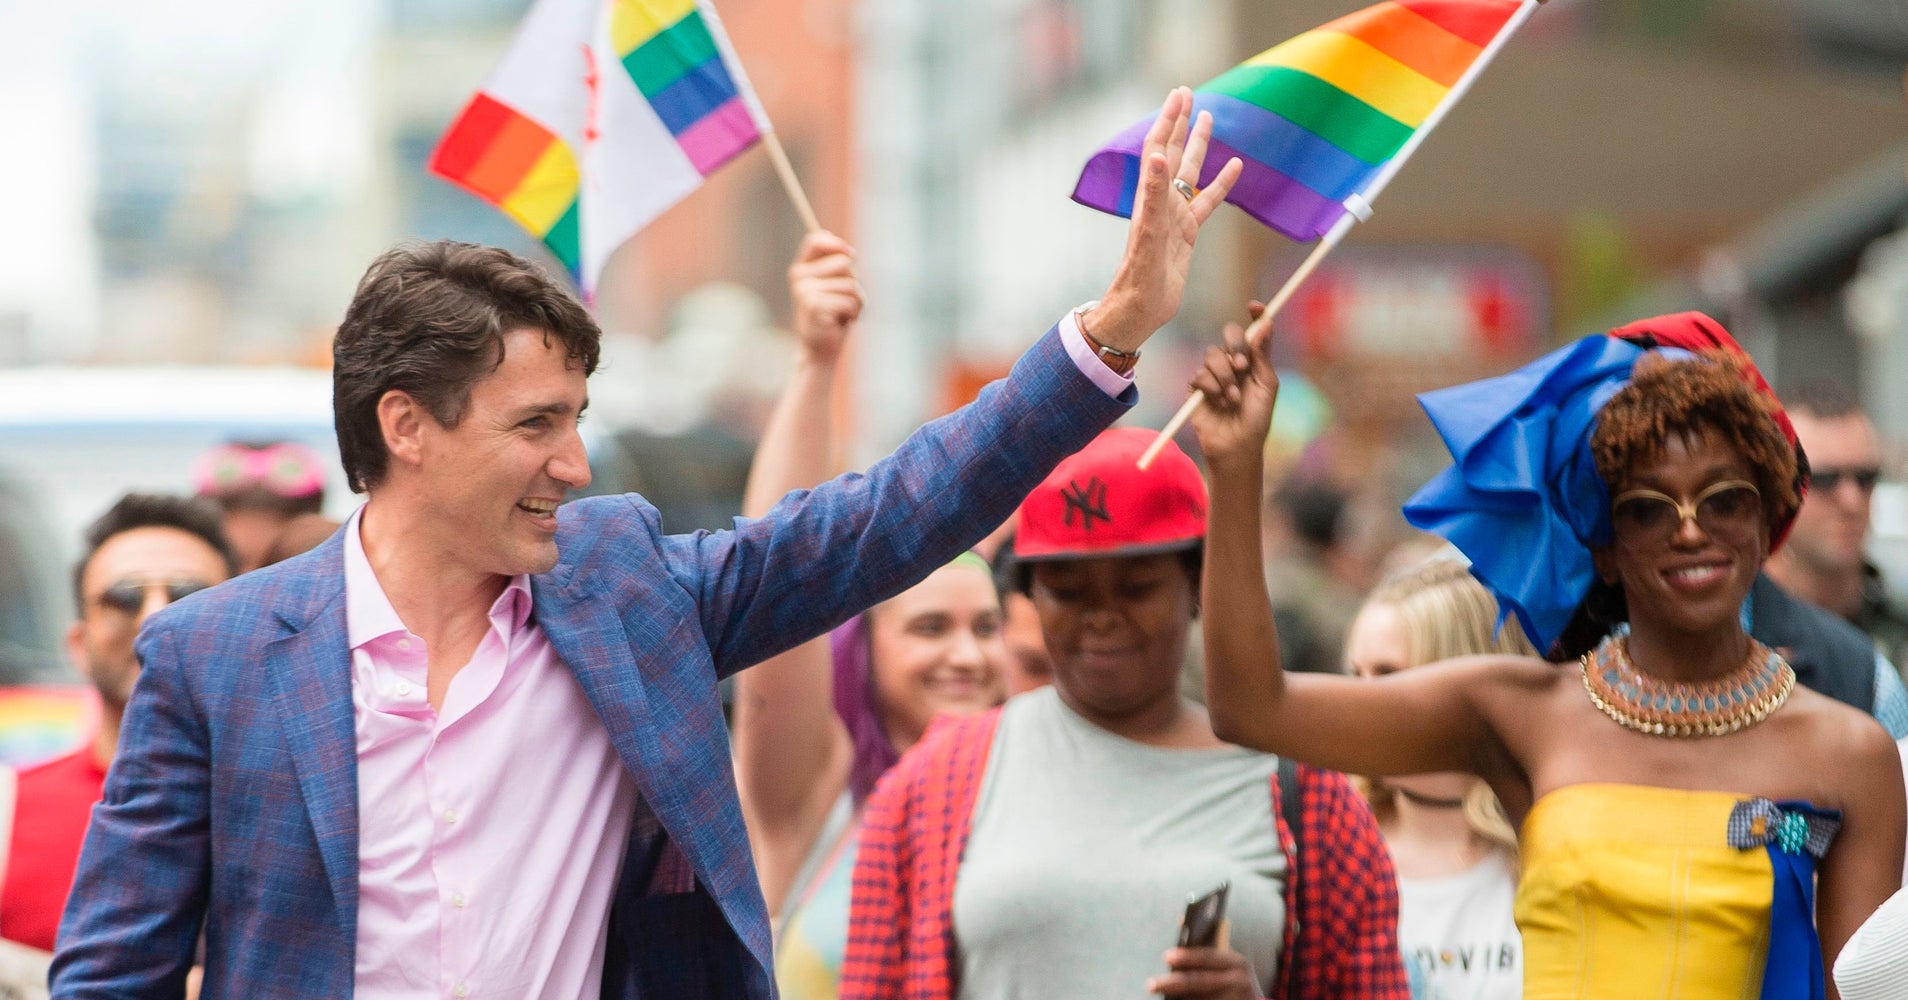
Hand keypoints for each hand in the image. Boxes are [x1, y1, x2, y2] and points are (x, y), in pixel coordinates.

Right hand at [787, 230, 861, 363]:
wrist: (820, 351)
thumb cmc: (832, 317)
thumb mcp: (835, 287)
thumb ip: (839, 267)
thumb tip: (849, 252)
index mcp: (802, 269)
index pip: (816, 239)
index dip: (837, 244)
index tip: (850, 255)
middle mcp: (799, 277)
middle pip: (844, 262)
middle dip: (854, 282)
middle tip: (843, 300)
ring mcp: (805, 291)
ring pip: (851, 284)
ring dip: (856, 301)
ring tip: (843, 313)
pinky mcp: (814, 306)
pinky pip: (850, 301)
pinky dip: (853, 313)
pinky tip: (841, 322)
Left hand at [1088, 87, 1243, 352]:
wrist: (1139, 309)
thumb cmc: (1140, 276)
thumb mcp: (1148, 234)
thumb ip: (1154, 195)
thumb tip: (1156, 155)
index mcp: (1151, 196)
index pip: (1159, 147)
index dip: (1169, 120)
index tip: (1180, 93)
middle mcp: (1161, 201)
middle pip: (1171, 151)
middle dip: (1179, 122)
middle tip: (1188, 93)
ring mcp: (1174, 216)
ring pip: (1190, 172)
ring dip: (1197, 146)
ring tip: (1209, 119)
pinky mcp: (1187, 233)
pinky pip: (1207, 201)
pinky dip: (1221, 184)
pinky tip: (1235, 168)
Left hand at [1146, 946, 1258, 999]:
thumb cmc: (1232, 979)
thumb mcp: (1226, 963)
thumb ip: (1206, 948)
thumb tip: (1180, 921)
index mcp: (1236, 962)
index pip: (1208, 957)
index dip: (1187, 957)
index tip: (1166, 957)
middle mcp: (1239, 981)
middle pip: (1199, 982)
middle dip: (1172, 983)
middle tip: (1151, 985)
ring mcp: (1237, 999)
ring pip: (1199, 999)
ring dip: (1178, 998)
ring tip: (1160, 996)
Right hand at [1188, 301, 1277, 472]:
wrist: (1237, 446)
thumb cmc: (1257, 420)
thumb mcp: (1267, 387)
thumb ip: (1262, 356)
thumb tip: (1264, 324)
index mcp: (1253, 361)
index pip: (1252, 331)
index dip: (1255, 315)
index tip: (1254, 306)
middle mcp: (1234, 363)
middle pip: (1229, 334)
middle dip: (1235, 346)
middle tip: (1242, 366)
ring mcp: (1214, 374)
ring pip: (1212, 355)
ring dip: (1225, 377)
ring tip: (1233, 399)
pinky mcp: (1197, 388)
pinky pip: (1200, 375)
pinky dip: (1212, 389)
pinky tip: (1220, 403)